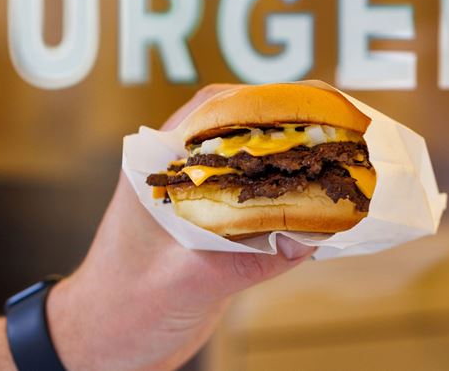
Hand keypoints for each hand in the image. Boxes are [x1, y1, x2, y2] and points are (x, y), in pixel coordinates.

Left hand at [47, 84, 315, 370]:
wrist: (104, 345)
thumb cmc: (121, 311)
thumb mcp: (182, 283)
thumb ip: (242, 261)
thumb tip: (307, 239)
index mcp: (157, 170)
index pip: (214, 113)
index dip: (267, 104)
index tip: (314, 106)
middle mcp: (179, 177)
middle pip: (242, 131)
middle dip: (293, 126)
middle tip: (344, 128)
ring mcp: (199, 202)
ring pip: (254, 164)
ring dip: (294, 159)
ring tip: (343, 158)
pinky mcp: (215, 230)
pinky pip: (259, 202)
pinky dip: (290, 198)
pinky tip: (321, 204)